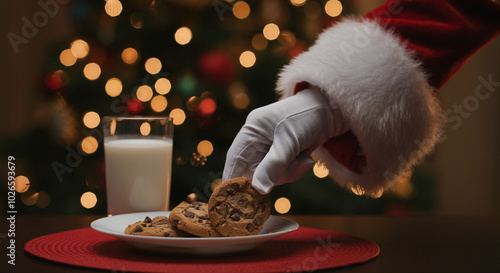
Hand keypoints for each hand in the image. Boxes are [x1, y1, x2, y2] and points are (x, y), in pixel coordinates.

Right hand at [222, 87, 348, 193]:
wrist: (331, 111)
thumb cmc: (306, 118)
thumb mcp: (289, 141)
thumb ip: (273, 166)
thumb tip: (258, 190)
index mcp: (251, 130)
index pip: (235, 158)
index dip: (232, 178)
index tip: (233, 198)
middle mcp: (256, 140)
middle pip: (254, 171)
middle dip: (274, 175)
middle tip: (294, 166)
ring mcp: (268, 149)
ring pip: (269, 175)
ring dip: (288, 172)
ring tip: (303, 159)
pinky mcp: (281, 155)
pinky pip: (281, 173)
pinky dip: (294, 169)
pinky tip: (305, 159)